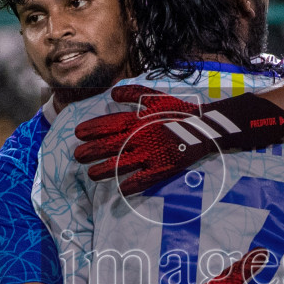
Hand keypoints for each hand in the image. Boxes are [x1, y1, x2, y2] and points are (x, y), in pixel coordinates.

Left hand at [74, 85, 283, 195]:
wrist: (206, 126)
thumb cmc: (179, 111)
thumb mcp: (156, 97)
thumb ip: (134, 93)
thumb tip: (112, 93)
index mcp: (139, 119)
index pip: (110, 124)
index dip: (93, 129)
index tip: (77, 133)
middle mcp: (143, 136)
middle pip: (112, 145)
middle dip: (92, 150)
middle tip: (77, 156)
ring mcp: (153, 153)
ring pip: (123, 163)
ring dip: (105, 169)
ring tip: (91, 174)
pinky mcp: (164, 167)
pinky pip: (145, 178)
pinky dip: (132, 184)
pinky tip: (119, 190)